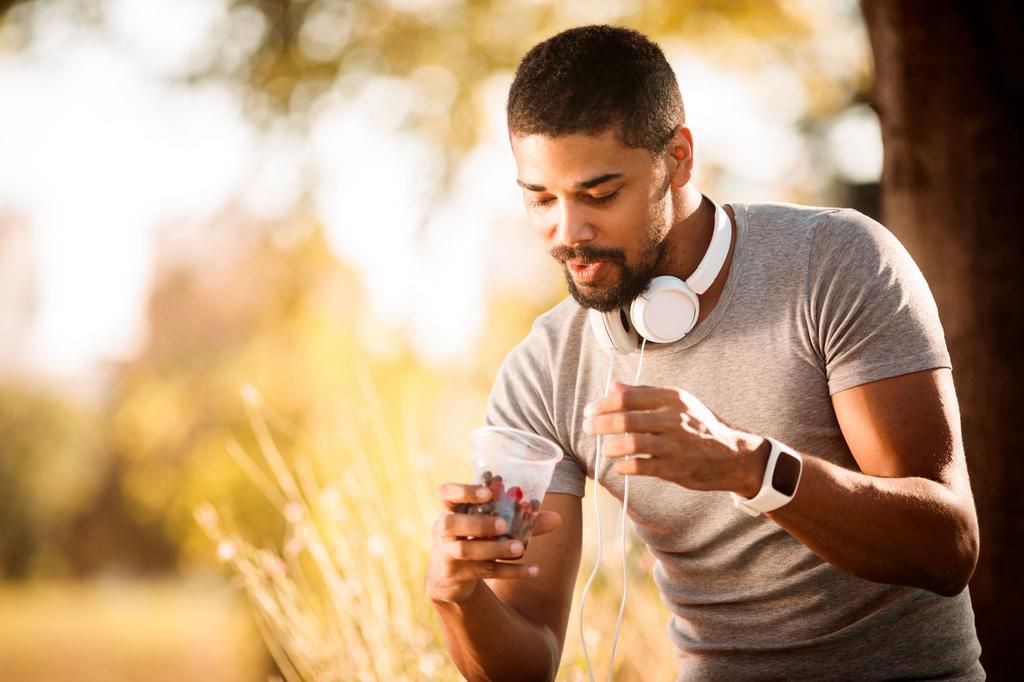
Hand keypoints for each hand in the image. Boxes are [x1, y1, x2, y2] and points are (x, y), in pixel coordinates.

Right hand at [426, 482, 561, 603]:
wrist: (450, 577)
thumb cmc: (474, 538)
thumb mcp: (488, 524)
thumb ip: (521, 520)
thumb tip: (557, 519)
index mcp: (451, 509)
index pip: (446, 493)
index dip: (463, 491)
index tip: (488, 492)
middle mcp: (443, 530)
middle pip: (451, 524)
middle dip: (479, 523)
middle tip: (503, 524)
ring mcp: (447, 553)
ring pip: (467, 550)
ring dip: (495, 548)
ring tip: (520, 548)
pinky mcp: (457, 575)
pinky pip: (483, 572)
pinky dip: (510, 571)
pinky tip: (533, 570)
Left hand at [582, 382, 766, 494]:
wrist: (733, 454)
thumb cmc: (701, 426)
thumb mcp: (678, 402)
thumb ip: (644, 394)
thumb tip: (613, 386)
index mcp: (672, 398)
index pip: (628, 397)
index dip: (603, 404)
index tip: (590, 410)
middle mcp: (673, 418)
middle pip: (625, 419)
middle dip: (600, 424)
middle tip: (588, 428)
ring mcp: (675, 444)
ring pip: (631, 444)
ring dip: (611, 447)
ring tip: (606, 449)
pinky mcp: (675, 468)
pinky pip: (641, 467)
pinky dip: (625, 467)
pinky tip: (620, 466)